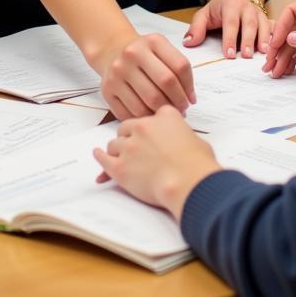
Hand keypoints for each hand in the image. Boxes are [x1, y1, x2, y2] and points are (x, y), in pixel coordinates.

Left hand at [93, 107, 220, 218]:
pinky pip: (104, 159)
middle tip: (135, 148)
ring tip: (120, 157)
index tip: (148, 132)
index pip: (149, 114)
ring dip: (118, 150)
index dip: (148, 126)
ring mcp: (129, 147)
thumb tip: (181, 142)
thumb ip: (182, 134)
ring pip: (115, 144)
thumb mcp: (196, 139)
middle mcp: (143, 127)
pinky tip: (98, 154)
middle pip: (126, 127)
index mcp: (163, 116)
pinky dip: (100, 157)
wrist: (189, 182)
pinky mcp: (120, 167)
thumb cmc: (197, 164)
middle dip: (129, 137)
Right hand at [95, 33, 195, 119]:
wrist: (112, 50)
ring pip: (148, 102)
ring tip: (165, 113)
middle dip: (178, 101)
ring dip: (161, 112)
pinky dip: (144, 118)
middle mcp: (132, 54)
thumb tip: (190, 98)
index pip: (180, 66)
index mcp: (152, 41)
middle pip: (165, 84)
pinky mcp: (107, 90)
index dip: (189, 87)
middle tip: (181, 110)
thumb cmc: (143, 54)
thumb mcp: (161, 49)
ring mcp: (118, 72)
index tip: (190, 99)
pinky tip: (149, 115)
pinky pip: (130, 113)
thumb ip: (179, 68)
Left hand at [184, 0, 270, 58]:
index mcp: (230, 5)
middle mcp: (247, 7)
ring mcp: (259, 12)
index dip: (229, 39)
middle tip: (246, 56)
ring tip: (264, 54)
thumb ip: (196, 28)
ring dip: (264, 40)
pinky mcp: (267, 19)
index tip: (228, 54)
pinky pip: (273, 28)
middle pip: (249, 24)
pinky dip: (275, 38)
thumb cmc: (219, 9)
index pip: (230, 23)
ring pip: (263, 25)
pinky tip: (275, 49)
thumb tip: (188, 43)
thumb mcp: (204, 14)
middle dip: (248, 40)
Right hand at [264, 0, 295, 77]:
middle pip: (292, 28)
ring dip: (284, 56)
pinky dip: (294, 60)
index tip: (275, 44)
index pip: (294, 11)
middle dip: (280, 46)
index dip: (281, 27)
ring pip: (295, 42)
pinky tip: (287, 69)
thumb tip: (291, 38)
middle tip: (270, 62)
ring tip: (276, 70)